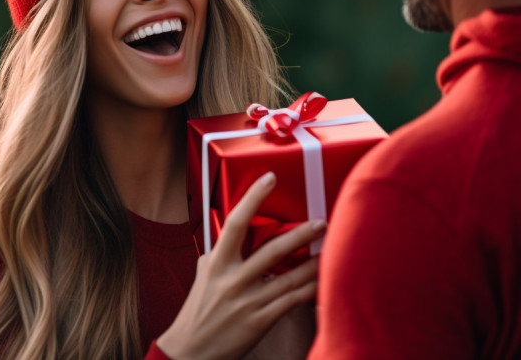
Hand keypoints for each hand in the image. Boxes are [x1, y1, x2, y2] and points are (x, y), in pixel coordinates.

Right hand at [157, 172, 324, 359]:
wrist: (190, 351)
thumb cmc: (198, 312)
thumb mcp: (204, 276)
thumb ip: (219, 255)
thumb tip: (232, 236)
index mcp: (217, 263)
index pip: (235, 223)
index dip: (253, 198)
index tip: (269, 178)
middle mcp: (233, 280)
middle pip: (273, 251)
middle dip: (301, 235)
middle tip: (320, 222)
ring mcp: (248, 301)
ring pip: (289, 278)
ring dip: (314, 263)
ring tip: (331, 250)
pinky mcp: (260, 321)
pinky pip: (292, 302)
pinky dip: (310, 290)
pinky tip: (324, 280)